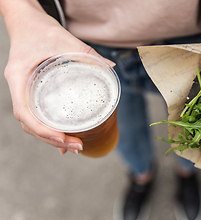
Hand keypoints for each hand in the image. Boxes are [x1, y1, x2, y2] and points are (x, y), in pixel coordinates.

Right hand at [2, 1, 113, 154]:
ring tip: (74, 147)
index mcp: (20, 78)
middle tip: (78, 146)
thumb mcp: (63, 39)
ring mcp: (24, 91)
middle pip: (30, 124)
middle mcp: (19, 88)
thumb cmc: (39, 28)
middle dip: (52, 139)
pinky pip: (37, 114)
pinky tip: (63, 139)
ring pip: (33, 123)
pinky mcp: (32, 91)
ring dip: (51, 138)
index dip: (43, 130)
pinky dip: (49, 129)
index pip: (25, 113)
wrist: (25, 20)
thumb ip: (87, 53)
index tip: (63, 139)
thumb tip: (110, 67)